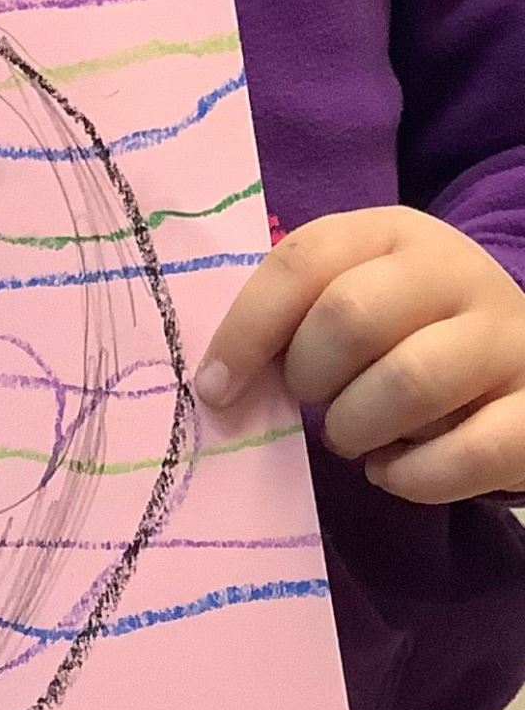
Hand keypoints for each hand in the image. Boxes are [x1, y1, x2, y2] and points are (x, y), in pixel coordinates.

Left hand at [197, 207, 524, 503]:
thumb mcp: (355, 295)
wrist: (521, 354)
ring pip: (408, 383)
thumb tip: (219, 383)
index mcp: (393, 232)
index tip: (216, 387)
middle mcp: (455, 272)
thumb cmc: (409, 329)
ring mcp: (504, 339)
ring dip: (356, 427)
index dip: (247, 328)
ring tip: (351, 438)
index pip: (302, 259)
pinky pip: (471, 452)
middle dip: (309, 375)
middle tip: (310, 402)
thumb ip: (295, 317)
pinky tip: (392, 471)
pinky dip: (414, 476)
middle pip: (350, 316)